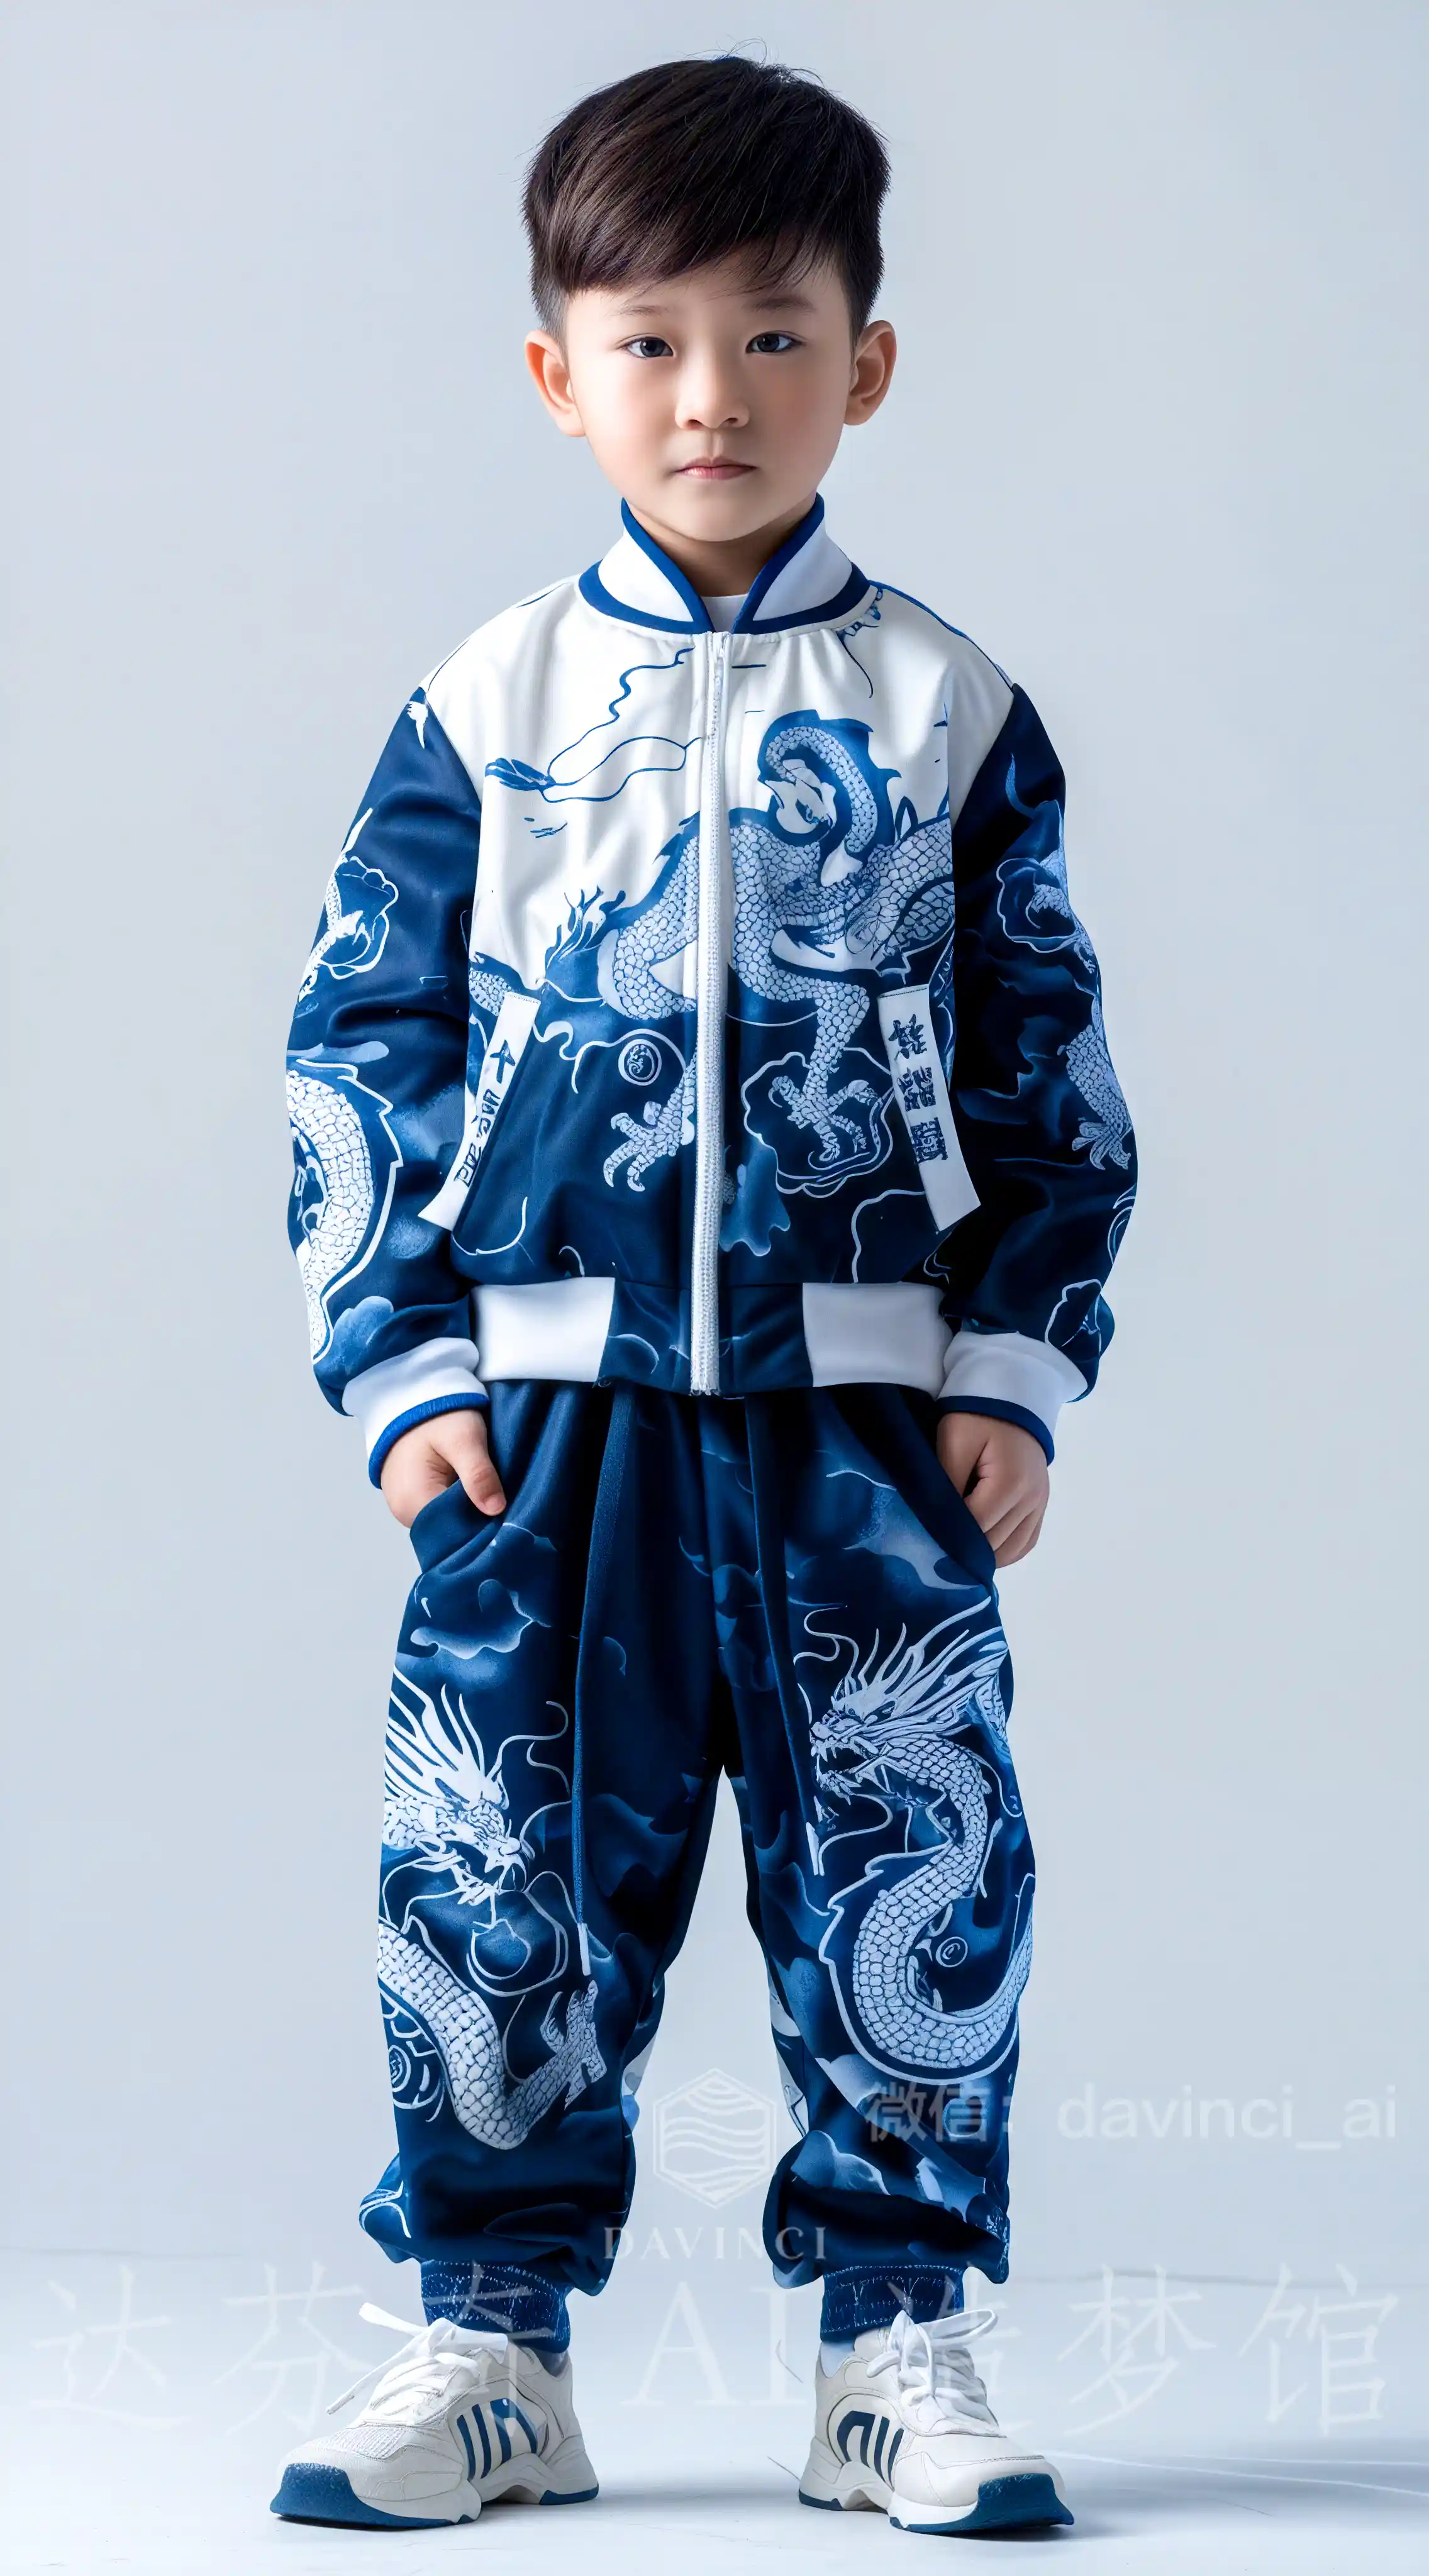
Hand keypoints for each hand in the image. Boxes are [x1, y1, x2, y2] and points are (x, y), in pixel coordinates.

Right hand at [380, 1408, 506, 1526]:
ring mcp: (405, 1507)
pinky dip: (460, 1503)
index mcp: (412, 1502)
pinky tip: (475, 1489)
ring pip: (448, 1522)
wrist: (411, 1394)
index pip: (454, 1533)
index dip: (483, 1527)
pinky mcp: (412, 1498)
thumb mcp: (464, 1438)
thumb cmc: (435, 1415)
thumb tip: (496, 1510)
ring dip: (471, 1511)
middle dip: (478, 1520)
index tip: (509, 1517)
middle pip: (450, 1531)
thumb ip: (479, 1474)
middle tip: (506, 1503)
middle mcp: (403, 1513)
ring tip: (492, 1495)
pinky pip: (441, 1511)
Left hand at [937, 1413, 1048, 1565]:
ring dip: (983, 1554)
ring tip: (955, 1548)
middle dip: (963, 1548)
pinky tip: (982, 1548)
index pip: (976, 1526)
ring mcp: (1040, 1504)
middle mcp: (1031, 1499)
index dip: (948, 1536)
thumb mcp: (954, 1441)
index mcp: (1010, 1482)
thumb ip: (947, 1483)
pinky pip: (1025, 1543)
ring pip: (1010, 1551)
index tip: (923, 1538)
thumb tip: (935, 1521)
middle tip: (933, 1546)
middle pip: (993, 1543)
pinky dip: (1004, 1551)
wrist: (1010, 1397)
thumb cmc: (977, 1416)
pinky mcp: (1041, 1506)